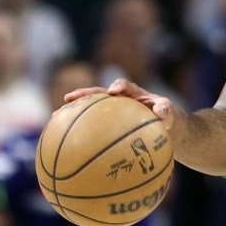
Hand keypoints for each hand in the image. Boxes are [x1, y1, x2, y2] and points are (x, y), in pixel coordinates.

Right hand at [63, 78, 177, 130]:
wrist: (159, 124)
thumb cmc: (164, 116)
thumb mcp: (168, 112)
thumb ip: (166, 109)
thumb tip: (161, 109)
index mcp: (134, 93)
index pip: (125, 85)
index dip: (119, 86)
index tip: (112, 91)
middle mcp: (118, 99)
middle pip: (98, 93)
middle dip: (84, 94)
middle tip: (69, 97)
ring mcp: (110, 110)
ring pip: (89, 108)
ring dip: (73, 111)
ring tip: (56, 116)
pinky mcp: (105, 122)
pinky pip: (90, 125)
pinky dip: (77, 129)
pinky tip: (63, 139)